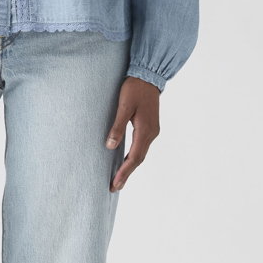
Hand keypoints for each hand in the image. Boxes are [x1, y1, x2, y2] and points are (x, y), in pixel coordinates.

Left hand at [105, 75, 159, 191]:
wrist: (149, 75)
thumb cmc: (135, 88)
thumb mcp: (124, 105)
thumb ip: (117, 126)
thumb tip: (110, 146)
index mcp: (145, 130)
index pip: (134, 157)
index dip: (124, 172)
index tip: (115, 184)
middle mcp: (151, 133)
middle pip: (139, 159)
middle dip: (126, 173)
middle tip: (114, 186)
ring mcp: (152, 130)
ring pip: (141, 153)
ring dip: (130, 166)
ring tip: (119, 177)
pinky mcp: (150, 126)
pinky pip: (142, 146)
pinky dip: (134, 156)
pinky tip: (126, 159)